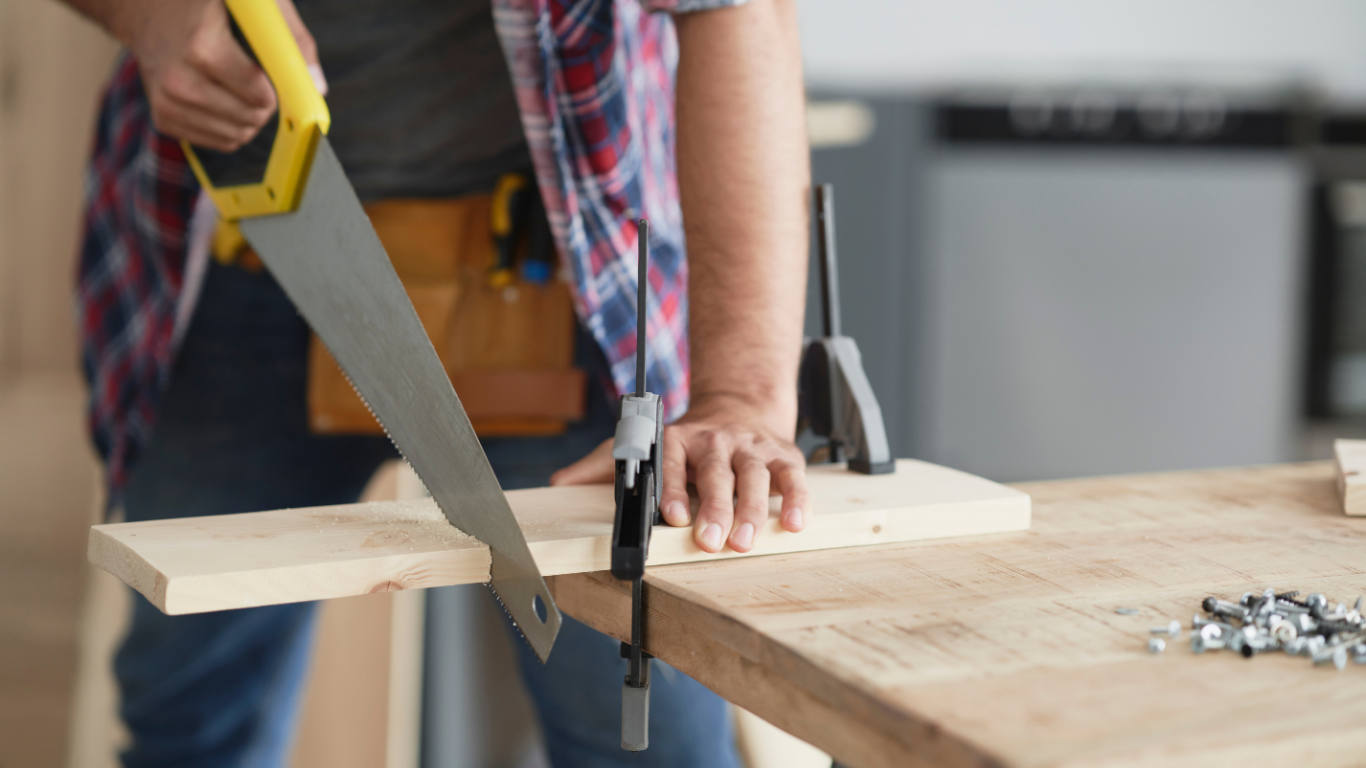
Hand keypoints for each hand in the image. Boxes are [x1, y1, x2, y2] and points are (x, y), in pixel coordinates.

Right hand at [117, 0, 319, 150]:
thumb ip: (291, 40)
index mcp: (202, 47)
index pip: (260, 95)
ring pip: (238, 135)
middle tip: (257, 78)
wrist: (146, 9)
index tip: (273, 73)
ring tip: (239, 85)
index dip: (276, 87)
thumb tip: (317, 86)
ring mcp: (167, 102)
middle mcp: (179, 80)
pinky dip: (231, 125)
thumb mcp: (253, 6)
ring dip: (250, 116)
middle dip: (266, 103)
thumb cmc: (206, 4)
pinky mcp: (164, 118)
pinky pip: (220, 141)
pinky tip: (221, 96)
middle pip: (252, 118)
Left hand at [551, 394, 809, 553]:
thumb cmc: (689, 442)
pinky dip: (797, 500)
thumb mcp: (644, 445)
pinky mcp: (783, 457)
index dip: (675, 490)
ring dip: (752, 510)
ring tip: (747, 541)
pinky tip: (794, 523)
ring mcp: (750, 449)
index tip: (673, 517)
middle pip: (716, 474)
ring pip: (754, 477)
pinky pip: (792, 478)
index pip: (675, 463)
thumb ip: (601, 464)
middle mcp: (716, 442)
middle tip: (711, 542)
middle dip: (715, 509)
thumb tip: (559, 482)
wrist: (740, 408)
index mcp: (679, 440)